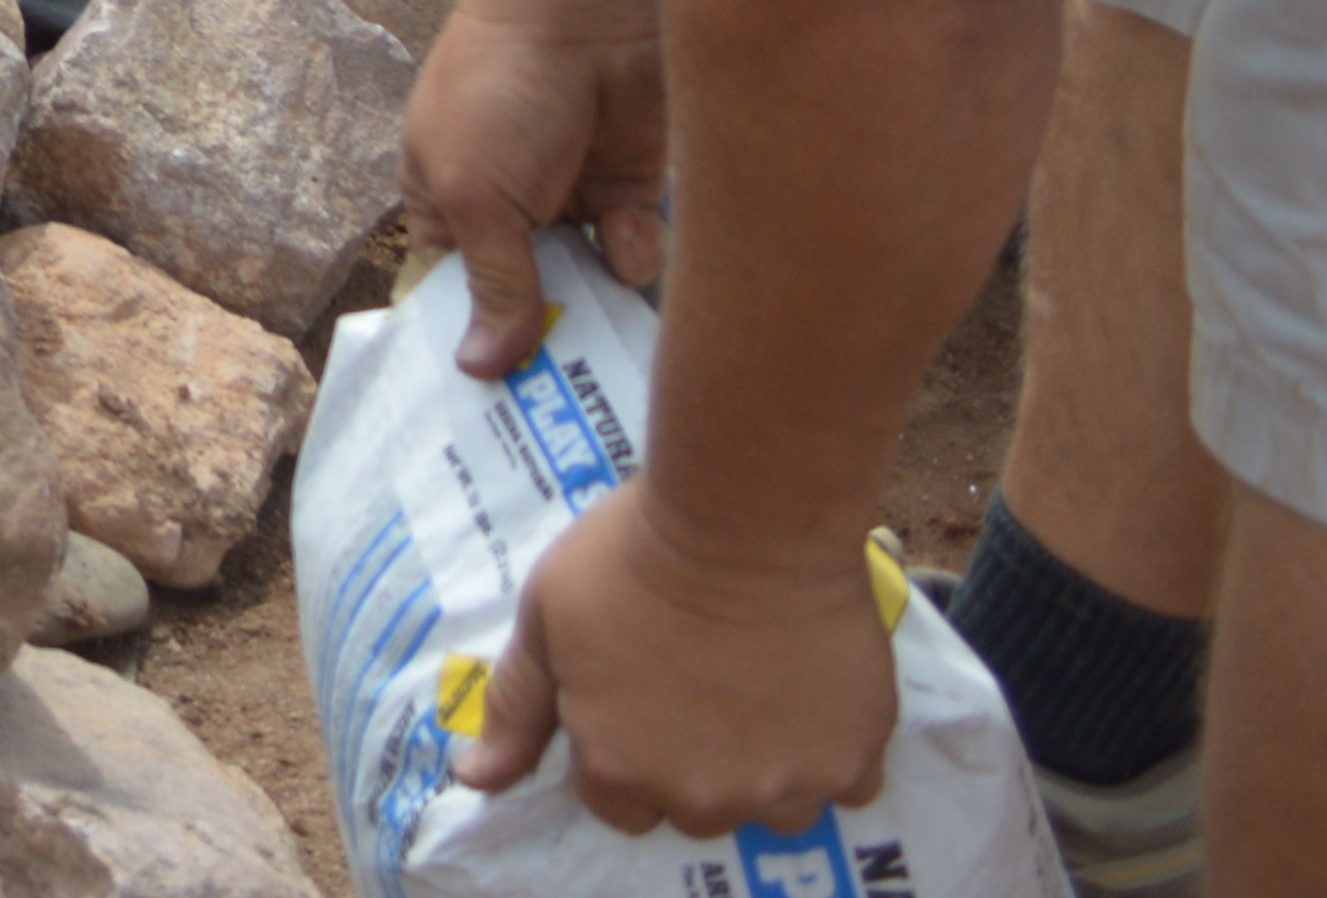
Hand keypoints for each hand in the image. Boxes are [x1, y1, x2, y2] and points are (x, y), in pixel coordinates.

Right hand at [405, 2, 670, 378]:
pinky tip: (628, 233)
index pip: (449, 298)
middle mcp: (508, 215)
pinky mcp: (630, 191)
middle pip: (524, 308)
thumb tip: (477, 370)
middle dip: (542, 346)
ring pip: (587, 290)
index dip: (465, 348)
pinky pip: (635, 255)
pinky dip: (634, 251)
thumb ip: (493, 285)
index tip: (487, 417)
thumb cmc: (501, 90)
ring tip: (604, 333)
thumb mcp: (479, 195)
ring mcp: (570, 203)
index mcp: (446, 209)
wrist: (586, 11)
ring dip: (595, 304)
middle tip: (562, 409)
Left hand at [457, 481, 906, 834]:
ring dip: (766, 763)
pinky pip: (846, 783)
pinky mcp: (853, 759)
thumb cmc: (628, 558)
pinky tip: (815, 691)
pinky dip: (835, 749)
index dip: (627, 746)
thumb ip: (514, 710)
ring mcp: (782, 788)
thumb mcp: (544, 621)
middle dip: (694, 760)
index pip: (618, 800)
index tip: (643, 692)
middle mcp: (701, 801)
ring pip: (773, 806)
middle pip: (695, 808)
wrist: (745, 518)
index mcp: (619, 772)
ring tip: (760, 686)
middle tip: (703, 680)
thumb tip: (474, 782)